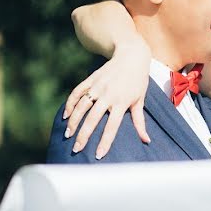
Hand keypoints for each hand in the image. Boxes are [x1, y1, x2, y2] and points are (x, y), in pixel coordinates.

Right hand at [63, 36, 150, 158]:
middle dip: (83, 135)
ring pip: (81, 106)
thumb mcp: (140, 100)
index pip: (112, 127)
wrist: (131, 55)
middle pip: (93, 119)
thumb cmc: (138, 81)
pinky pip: (77, 92)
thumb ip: (139, 122)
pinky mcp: (91, 79)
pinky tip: (65, 115)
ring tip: (68, 135)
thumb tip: (146, 140)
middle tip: (76, 149)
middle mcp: (108, 95)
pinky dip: (69, 104)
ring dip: (73, 121)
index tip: (98, 155)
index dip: (105, 142)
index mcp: (122, 102)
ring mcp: (98, 86)